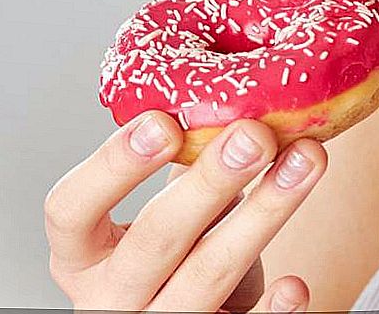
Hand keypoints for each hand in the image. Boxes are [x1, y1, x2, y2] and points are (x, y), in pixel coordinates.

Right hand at [44, 110, 325, 312]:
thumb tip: (230, 86)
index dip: (112, 166)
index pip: (71, 210)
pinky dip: (273, 309)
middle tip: (255, 134)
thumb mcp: (162, 213)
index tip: (161, 120)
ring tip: (307, 160)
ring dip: (264, 213)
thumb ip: (181, 164)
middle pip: (154, 240)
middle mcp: (109, 298)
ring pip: (209, 275)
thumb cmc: (175, 256)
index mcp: (81, 256)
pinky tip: (296, 281)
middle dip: (209, 182)